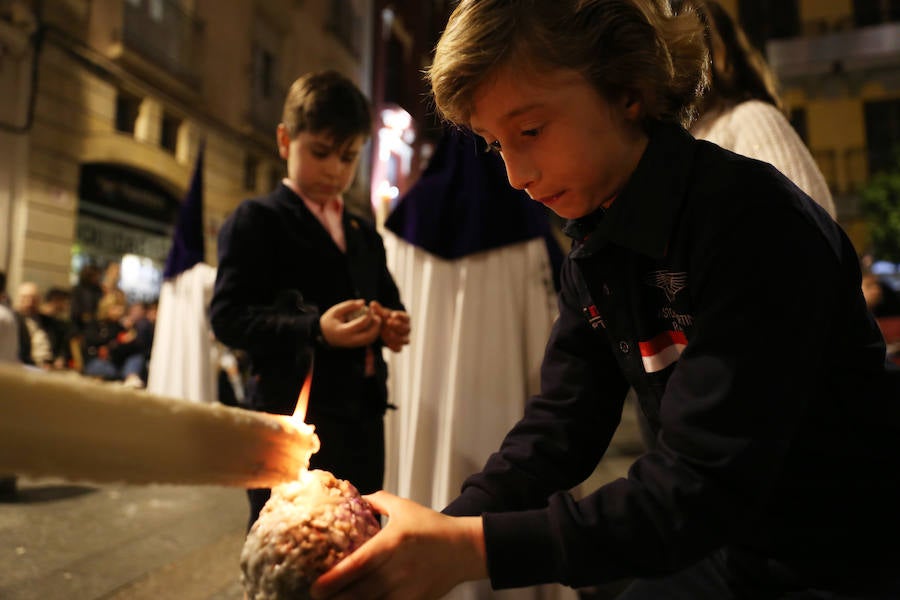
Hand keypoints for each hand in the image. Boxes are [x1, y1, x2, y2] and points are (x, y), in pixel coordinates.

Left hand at [310, 491, 486, 599]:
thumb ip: (377, 501)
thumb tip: (354, 498)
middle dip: (335, 598)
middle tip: (316, 596)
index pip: (358, 564)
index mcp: (393, 541)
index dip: (334, 578)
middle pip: (359, 591)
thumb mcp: (404, 507)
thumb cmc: (433, 526)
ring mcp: (407, 588)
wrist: (464, 548)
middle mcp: (399, 567)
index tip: (316, 586)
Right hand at [320, 299, 381, 347]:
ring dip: (376, 330)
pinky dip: (373, 333)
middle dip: (376, 326)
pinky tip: (373, 325)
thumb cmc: (330, 321)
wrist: (325, 336)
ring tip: (376, 320)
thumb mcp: (335, 311)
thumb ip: (349, 305)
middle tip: (377, 316)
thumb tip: (363, 302)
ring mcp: (354, 345)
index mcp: (344, 331)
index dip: (368, 315)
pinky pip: (369, 341)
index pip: (361, 324)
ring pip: (370, 340)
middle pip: (369, 335)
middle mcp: (350, 340)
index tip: (370, 308)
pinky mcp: (357, 346)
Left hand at [369, 301, 410, 352]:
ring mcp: (403, 339)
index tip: (392, 314)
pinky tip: (388, 344)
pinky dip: (394, 347)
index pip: (406, 318)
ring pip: (405, 340)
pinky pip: (399, 349)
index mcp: (405, 319)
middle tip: (389, 322)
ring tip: (389, 334)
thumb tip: (372, 303)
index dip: (400, 316)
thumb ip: (378, 310)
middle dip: (398, 325)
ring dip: (398, 337)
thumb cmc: (385, 319)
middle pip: (407, 329)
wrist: (384, 329)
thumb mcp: (382, 314)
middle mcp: (406, 329)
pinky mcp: (398, 346)